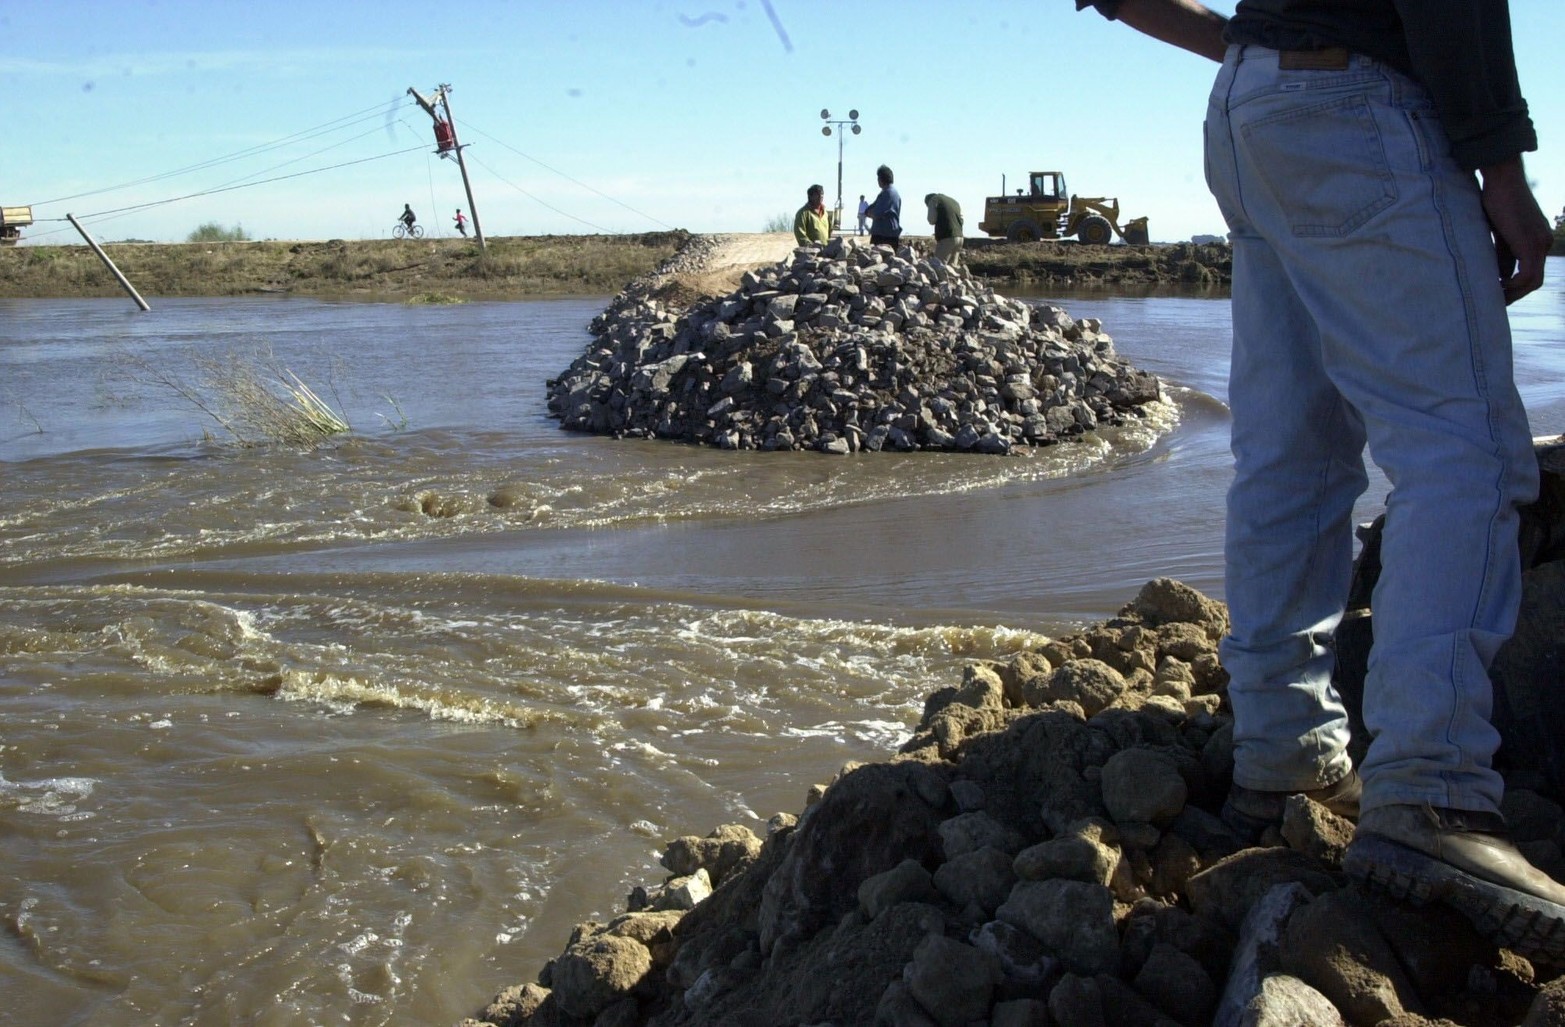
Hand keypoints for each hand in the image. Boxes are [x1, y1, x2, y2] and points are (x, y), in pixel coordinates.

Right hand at [1479, 157, 1551, 304]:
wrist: (1504, 178)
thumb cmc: (1496, 199)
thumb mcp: (1500, 233)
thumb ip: (1503, 255)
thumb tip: (1501, 277)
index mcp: (1539, 239)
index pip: (1532, 271)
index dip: (1515, 286)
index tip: (1495, 292)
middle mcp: (1545, 242)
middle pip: (1535, 280)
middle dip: (1515, 294)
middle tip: (1494, 301)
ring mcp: (1540, 243)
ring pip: (1533, 281)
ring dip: (1513, 293)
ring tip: (1493, 297)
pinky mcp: (1531, 243)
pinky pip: (1527, 275)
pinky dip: (1513, 285)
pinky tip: (1497, 286)